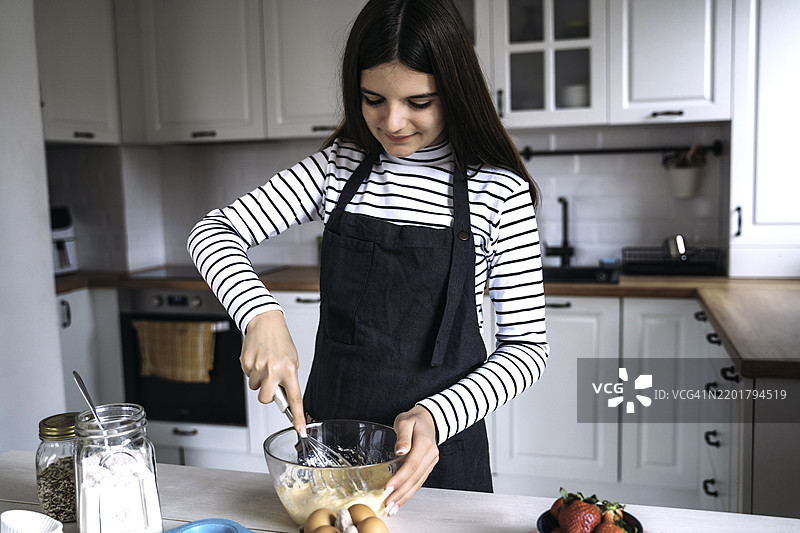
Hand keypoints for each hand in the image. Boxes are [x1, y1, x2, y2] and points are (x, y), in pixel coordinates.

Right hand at [241, 310, 305, 434]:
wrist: (265, 322)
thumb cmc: (280, 341)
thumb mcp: (292, 360)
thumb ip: (288, 379)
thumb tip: (285, 397)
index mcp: (289, 370)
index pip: (294, 398)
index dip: (298, 416)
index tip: (300, 429)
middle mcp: (273, 370)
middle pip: (266, 398)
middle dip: (267, 394)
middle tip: (271, 382)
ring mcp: (258, 367)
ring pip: (255, 387)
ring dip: (259, 379)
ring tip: (265, 363)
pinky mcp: (246, 363)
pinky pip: (248, 376)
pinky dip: (252, 370)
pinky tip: (257, 359)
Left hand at [383, 405, 438, 514]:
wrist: (427, 419)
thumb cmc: (413, 420)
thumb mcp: (405, 421)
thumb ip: (403, 436)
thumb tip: (400, 450)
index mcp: (425, 443)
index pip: (412, 464)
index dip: (400, 477)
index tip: (388, 488)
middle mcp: (431, 454)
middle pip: (415, 477)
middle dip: (401, 492)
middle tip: (388, 504)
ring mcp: (431, 461)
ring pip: (418, 482)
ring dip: (405, 496)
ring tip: (393, 507)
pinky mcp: (428, 466)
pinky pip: (419, 481)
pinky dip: (410, 492)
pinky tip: (401, 500)